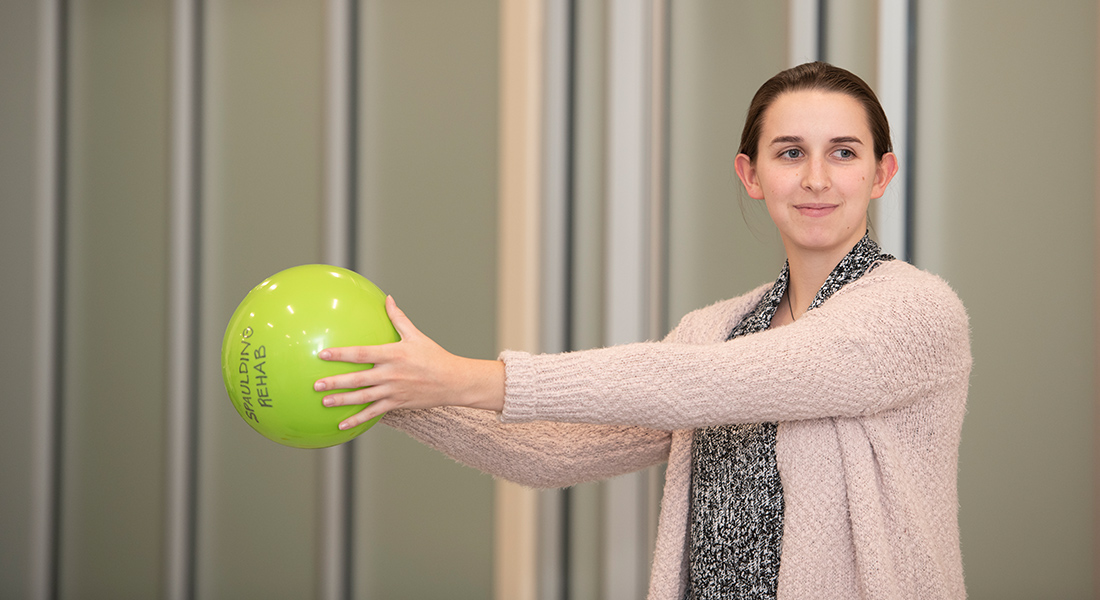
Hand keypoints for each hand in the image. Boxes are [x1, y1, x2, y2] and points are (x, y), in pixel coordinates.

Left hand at [313, 295, 504, 429]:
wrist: (453, 381)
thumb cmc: (434, 357)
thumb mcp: (417, 335)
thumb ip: (398, 318)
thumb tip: (387, 299)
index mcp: (394, 354)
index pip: (362, 353)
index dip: (341, 354)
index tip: (323, 354)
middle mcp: (391, 374)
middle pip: (358, 379)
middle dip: (335, 382)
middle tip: (316, 384)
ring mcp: (393, 391)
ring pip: (363, 398)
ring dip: (342, 401)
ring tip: (324, 402)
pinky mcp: (397, 404)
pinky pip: (374, 413)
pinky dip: (358, 419)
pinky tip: (343, 424)